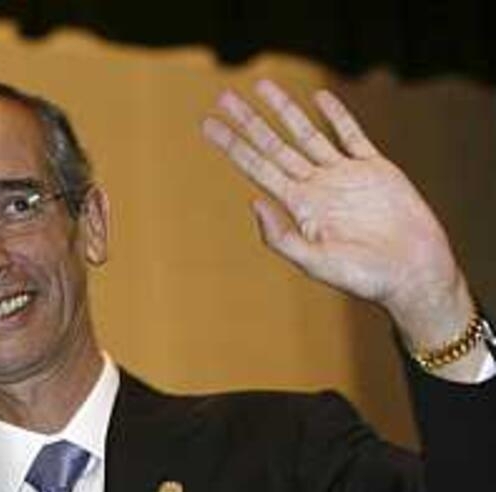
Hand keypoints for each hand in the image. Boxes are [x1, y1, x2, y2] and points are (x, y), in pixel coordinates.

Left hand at [202, 79, 471, 351]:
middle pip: (274, 145)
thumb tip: (252, 201)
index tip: (208, 125)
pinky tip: (318, 97)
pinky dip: (337, 115)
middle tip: (223, 97)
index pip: (257, 168)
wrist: (412, 273)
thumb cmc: (363, 277)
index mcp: (298, 207)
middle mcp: (316, 187)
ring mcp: (345, 175)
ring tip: (261, 85)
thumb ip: (281, 236)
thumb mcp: (314, 263)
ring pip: (307, 133)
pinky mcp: (376, 169)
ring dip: (285, 110)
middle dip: (248, 122)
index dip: (232, 146)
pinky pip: (352, 135)